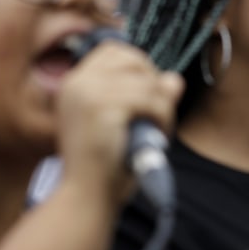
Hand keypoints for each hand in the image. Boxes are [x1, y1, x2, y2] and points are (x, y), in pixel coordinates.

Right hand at [55, 40, 183, 206]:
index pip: (113, 49)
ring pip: (148, 81)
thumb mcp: (125, 125)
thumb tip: (175, 79)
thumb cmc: (103, 167)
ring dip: (163, 106)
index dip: (138, 66)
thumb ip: (148, 97)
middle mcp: (77, 82)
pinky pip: (153, 99)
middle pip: (133, 58)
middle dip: (154, 84)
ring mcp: (88, 93)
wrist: (85, 200)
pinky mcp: (105, 107)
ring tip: (159, 131)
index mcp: (73, 84)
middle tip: (156, 115)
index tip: (147, 95)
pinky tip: (160, 137)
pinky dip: (164, 117)